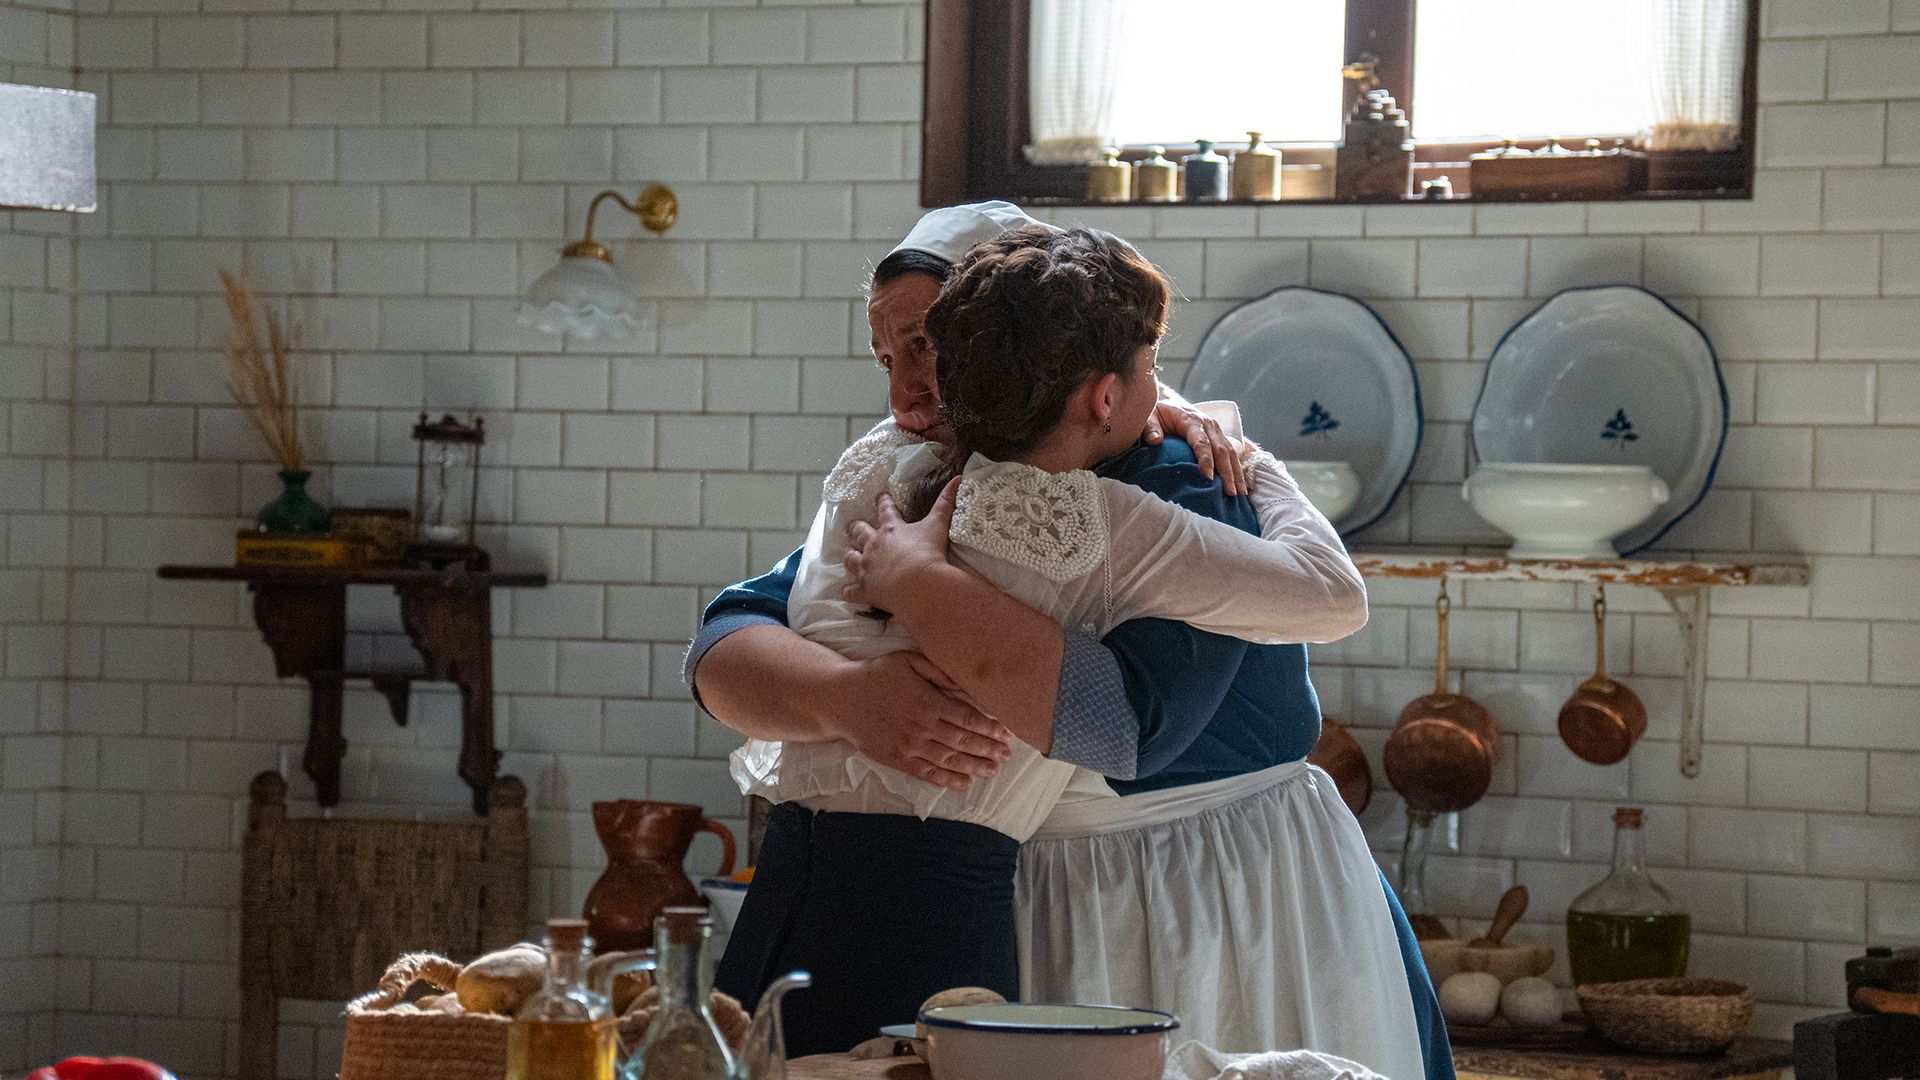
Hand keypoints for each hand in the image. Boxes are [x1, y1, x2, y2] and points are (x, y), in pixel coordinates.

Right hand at [830, 651, 1012, 790]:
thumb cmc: (877, 675)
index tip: (1006, 734)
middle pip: (963, 742)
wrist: (841, 699)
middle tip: (1006, 756)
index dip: (989, 728)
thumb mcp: (908, 661)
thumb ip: (938, 671)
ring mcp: (910, 746)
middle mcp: (922, 727)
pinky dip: (947, 780)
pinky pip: (927, 773)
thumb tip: (966, 683)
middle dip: (988, 750)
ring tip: (992, 771)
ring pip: (949, 760)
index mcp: (928, 702)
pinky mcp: (898, 759)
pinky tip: (964, 783)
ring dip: (974, 767)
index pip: (967, 717)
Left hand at [843, 478, 960, 611]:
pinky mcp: (866, 589)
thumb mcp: (938, 524)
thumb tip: (958, 478)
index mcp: (891, 529)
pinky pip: (851, 591)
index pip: (885, 509)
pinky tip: (847, 591)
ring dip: (849, 555)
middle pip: (860, 532)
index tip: (879, 496)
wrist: (920, 584)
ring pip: (851, 559)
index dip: (883, 502)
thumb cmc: (929, 552)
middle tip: (853, 526)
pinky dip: (848, 591)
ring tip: (848, 553)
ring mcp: (867, 568)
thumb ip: (946, 502)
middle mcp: (874, 546)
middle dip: (856, 528)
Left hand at [1146, 398, 1247, 495]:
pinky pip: (1232, 453)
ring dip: (1236, 473)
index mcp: (1191, 420)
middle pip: (1221, 450)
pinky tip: (1240, 485)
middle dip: (1227, 472)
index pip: (1201, 442)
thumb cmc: (1158, 413)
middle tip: (1230, 492)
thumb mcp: (1150, 416)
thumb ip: (1150, 427)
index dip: (1206, 459)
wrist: (1169, 402)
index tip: (1209, 477)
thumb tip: (1155, 440)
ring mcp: (1216, 430)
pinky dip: (1237, 469)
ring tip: (1239, 493)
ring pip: (1230, 452)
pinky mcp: (1219, 436)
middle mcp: (1208, 424)